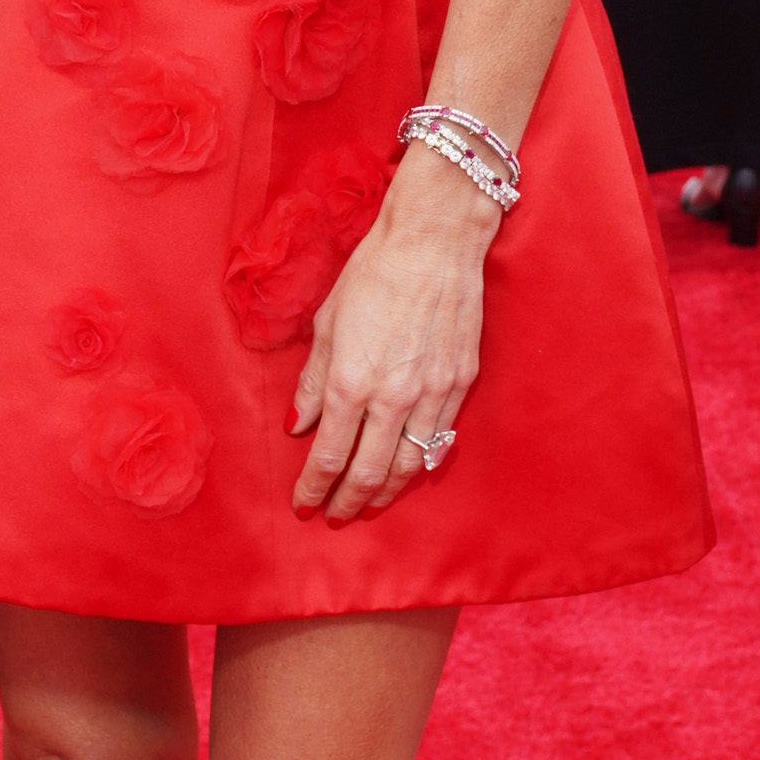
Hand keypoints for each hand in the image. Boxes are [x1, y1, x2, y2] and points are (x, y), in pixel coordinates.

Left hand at [291, 149, 497, 519]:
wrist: (434, 242)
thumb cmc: (373, 273)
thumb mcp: (327, 323)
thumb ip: (313, 383)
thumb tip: (298, 426)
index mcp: (351, 381)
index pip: (328, 456)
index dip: (313, 488)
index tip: (304, 504)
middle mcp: (392, 397)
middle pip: (368, 473)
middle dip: (347, 502)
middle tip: (334, 516)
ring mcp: (432, 394)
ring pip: (408, 466)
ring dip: (384, 493)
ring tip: (368, 504)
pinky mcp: (460, 384)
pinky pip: (439, 441)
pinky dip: (419, 464)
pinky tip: (406, 471)